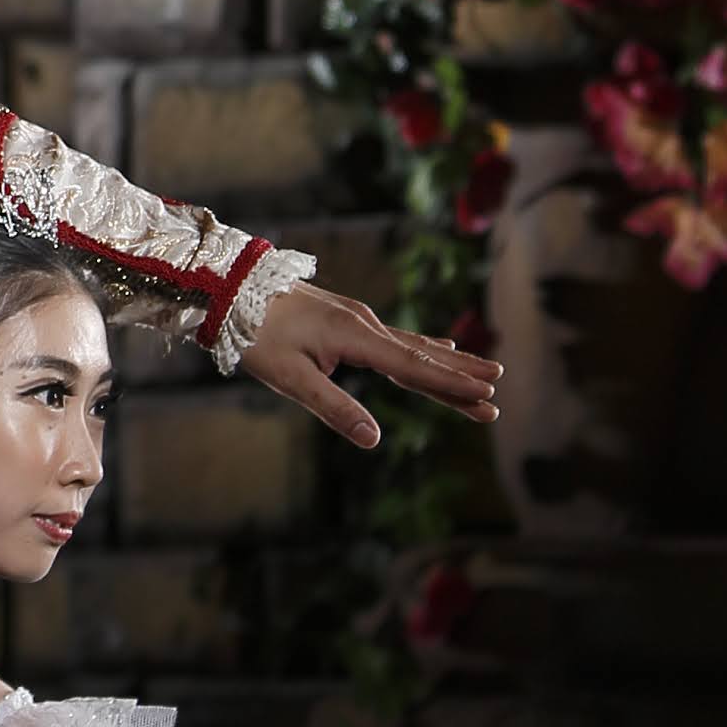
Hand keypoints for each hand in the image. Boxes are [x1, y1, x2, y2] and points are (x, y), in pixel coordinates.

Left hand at [241, 280, 500, 447]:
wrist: (228, 287)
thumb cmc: (255, 333)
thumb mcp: (289, 377)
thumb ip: (333, 407)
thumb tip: (372, 439)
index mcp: (356, 336)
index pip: (413, 368)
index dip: (451, 386)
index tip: (487, 397)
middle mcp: (365, 323)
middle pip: (422, 356)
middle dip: (460, 378)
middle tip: (498, 393)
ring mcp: (357, 318)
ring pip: (412, 346)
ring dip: (448, 363)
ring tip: (485, 372)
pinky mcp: (346, 319)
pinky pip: (396, 338)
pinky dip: (423, 348)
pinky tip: (441, 350)